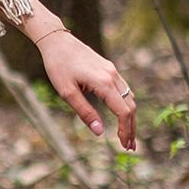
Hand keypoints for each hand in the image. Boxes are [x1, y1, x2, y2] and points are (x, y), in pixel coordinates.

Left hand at [37, 29, 136, 151]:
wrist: (57, 41)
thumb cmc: (58, 66)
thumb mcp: (67, 92)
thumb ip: (85, 112)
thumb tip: (100, 132)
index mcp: (103, 83)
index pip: (123, 111)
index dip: (125, 130)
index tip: (123, 145)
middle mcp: (113, 76)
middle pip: (130, 106)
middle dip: (131, 128)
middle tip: (130, 147)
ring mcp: (113, 71)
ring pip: (129, 98)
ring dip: (130, 118)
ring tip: (127, 135)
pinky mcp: (109, 69)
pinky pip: (124, 89)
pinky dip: (126, 105)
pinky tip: (122, 116)